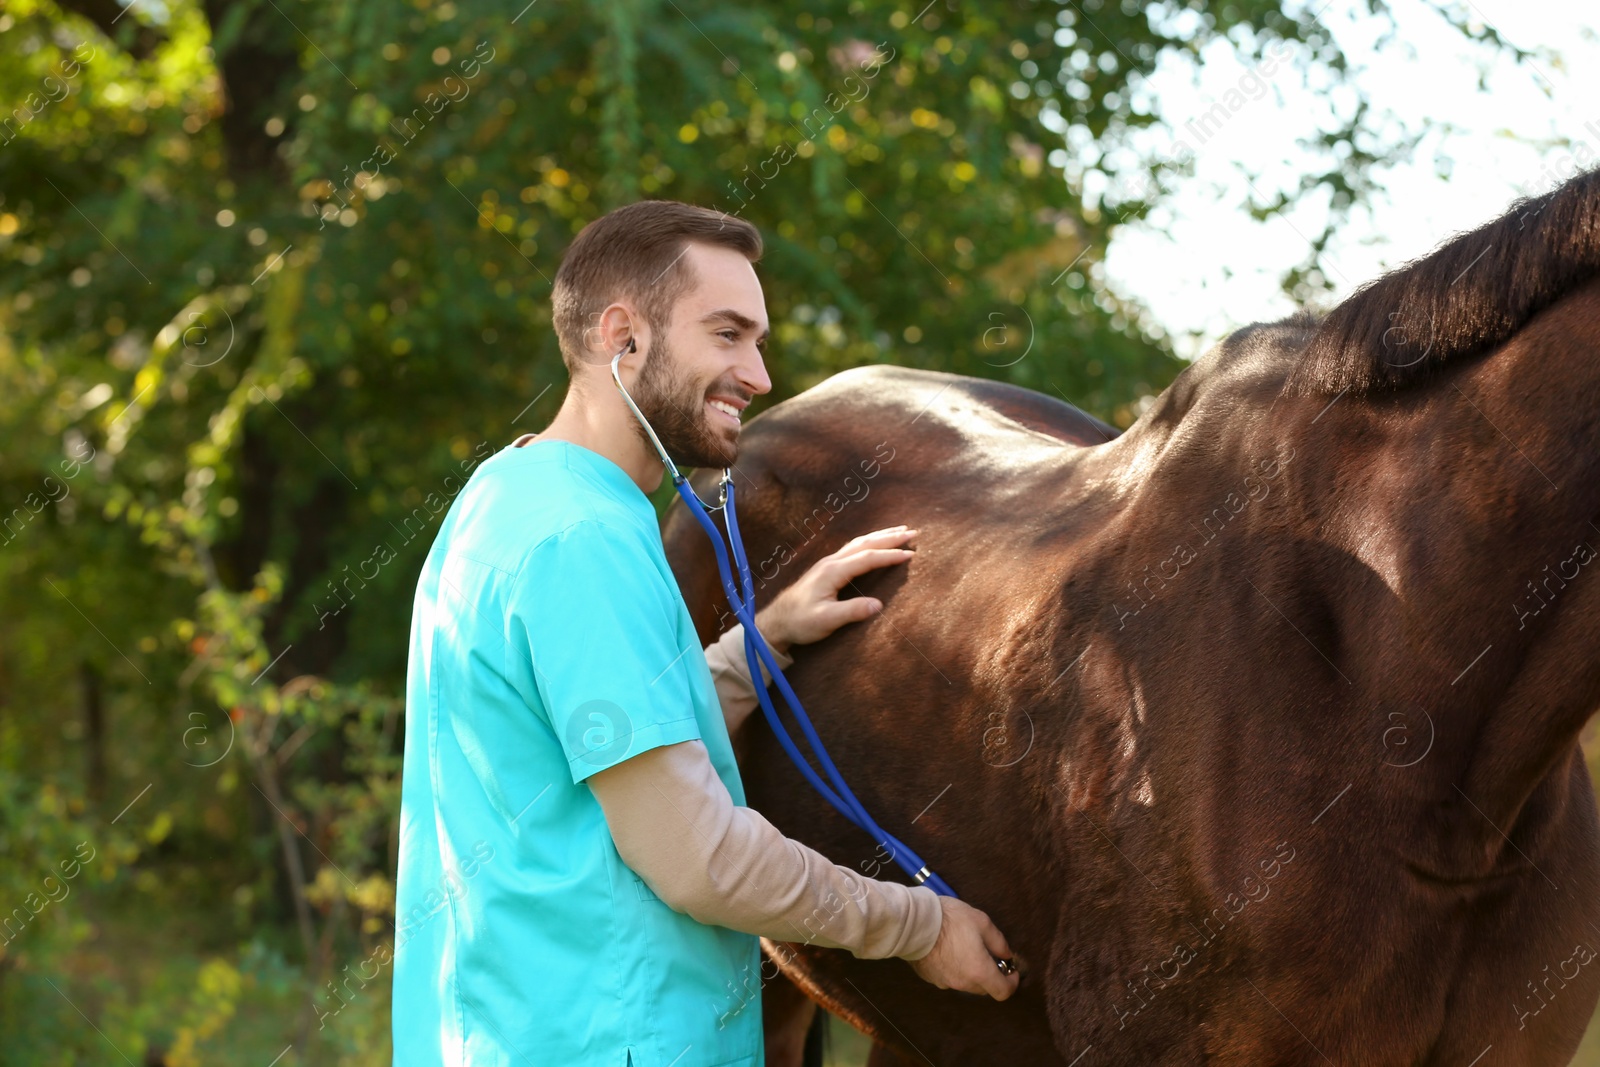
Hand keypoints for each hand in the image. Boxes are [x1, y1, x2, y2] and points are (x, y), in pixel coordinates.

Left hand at [754, 526, 918, 651]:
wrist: (777, 621)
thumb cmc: (800, 622)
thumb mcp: (826, 620)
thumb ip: (852, 612)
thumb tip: (878, 605)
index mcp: (833, 571)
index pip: (867, 558)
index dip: (890, 556)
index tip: (910, 554)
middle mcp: (831, 562)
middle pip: (865, 543)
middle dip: (890, 537)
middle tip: (913, 533)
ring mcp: (828, 563)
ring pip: (859, 543)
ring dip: (880, 536)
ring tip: (900, 532)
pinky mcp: (827, 569)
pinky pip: (852, 549)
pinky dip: (869, 543)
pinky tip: (875, 543)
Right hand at [908, 896, 1020, 1000]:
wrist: (914, 922)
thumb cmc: (950, 920)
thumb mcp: (981, 922)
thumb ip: (998, 942)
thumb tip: (1006, 955)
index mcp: (979, 971)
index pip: (1003, 992)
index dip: (1011, 983)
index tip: (1011, 971)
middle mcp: (963, 983)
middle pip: (984, 988)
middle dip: (991, 975)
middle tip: (988, 955)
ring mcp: (945, 982)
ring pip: (966, 983)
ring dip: (971, 972)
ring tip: (965, 949)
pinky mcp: (931, 978)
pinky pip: (949, 977)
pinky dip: (954, 969)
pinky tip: (948, 951)